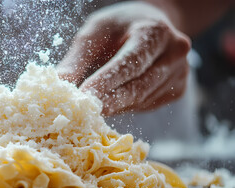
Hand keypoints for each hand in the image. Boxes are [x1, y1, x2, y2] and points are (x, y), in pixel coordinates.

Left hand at [57, 1, 190, 115]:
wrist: (151, 25)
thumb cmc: (120, 27)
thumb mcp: (96, 31)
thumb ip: (78, 57)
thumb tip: (59, 82)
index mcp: (155, 32)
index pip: (130, 62)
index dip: (107, 82)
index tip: (85, 96)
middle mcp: (174, 53)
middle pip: (139, 86)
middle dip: (110, 101)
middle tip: (85, 113)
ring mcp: (179, 73)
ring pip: (142, 100)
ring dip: (115, 107)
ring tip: (93, 109)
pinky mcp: (176, 90)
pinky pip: (146, 105)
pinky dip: (126, 107)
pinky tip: (113, 102)